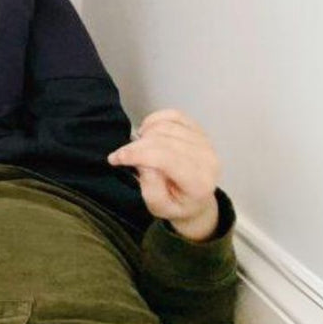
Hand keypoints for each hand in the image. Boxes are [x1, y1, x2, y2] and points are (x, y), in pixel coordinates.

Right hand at [107, 110, 221, 240]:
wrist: (197, 200)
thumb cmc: (176, 205)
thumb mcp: (158, 207)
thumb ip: (151, 188)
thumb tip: (143, 161)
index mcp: (199, 182)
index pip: (165, 158)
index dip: (137, 154)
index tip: (115, 158)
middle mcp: (207, 158)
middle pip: (163, 140)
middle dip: (136, 146)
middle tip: (123, 156)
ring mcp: (205, 142)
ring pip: (166, 126)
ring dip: (145, 134)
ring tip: (139, 148)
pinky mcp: (200, 130)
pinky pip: (173, 115)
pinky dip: (155, 120)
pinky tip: (147, 133)